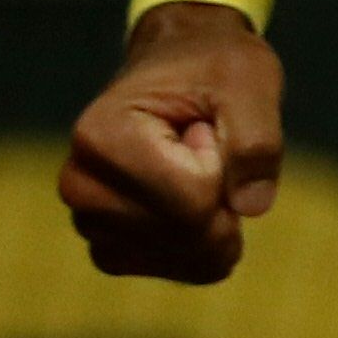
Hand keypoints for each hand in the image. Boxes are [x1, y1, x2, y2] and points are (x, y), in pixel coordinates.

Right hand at [60, 2, 286, 279]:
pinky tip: (196, 203)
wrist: (181, 66)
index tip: (202, 128)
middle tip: (201, 148)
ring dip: (216, 222)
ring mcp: (90, 221)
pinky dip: (206, 246)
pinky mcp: (110, 246)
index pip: (193, 198)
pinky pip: (178, 270)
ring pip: (186, 258)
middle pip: (187, 234)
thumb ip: (256, 140)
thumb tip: (251, 207)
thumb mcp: (250, 82)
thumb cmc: (214, 68)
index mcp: (101, 136)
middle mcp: (81, 184)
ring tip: (191, 167)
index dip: (223, 167)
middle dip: (223, 200)